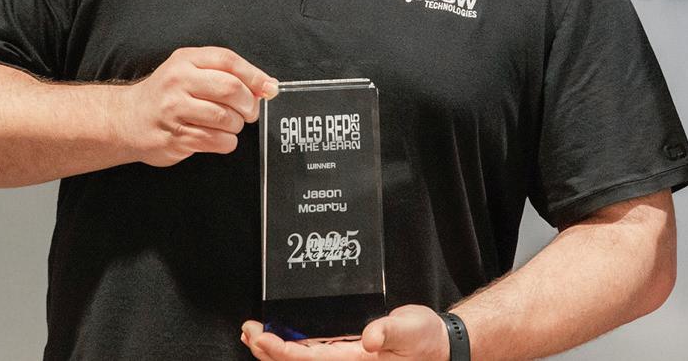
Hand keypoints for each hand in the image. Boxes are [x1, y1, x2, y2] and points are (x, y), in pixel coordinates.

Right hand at [118, 46, 277, 166]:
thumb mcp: (191, 71)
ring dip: (237, 125)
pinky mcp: (174, 137)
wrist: (126, 119)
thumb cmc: (167, 94)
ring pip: (225, 118)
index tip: (270, 88)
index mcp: (186, 60)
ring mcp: (173, 110)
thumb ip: (227, 74)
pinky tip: (220, 138)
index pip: (228, 61)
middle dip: (249, 103)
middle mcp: (178, 82)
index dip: (255, 75)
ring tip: (230, 125)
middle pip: (230, 89)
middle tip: (250, 112)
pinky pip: (215, 140)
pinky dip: (227, 142)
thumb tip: (268, 87)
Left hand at [241, 305, 449, 360]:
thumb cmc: (426, 340)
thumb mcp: (411, 330)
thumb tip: (369, 337)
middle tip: (247, 331)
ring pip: (303, 360)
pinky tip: (280, 338)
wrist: (439, 345)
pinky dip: (292, 346)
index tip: (261, 337)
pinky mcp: (347, 353)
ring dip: (275, 350)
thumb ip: (390, 332)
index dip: (282, 351)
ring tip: (253, 336)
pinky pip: (313, 354)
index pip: (310, 360)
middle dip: (268, 352)